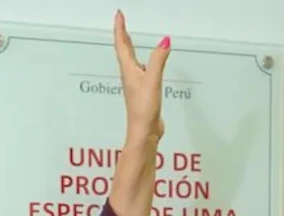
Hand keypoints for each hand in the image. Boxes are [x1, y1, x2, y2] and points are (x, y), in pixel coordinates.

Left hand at [114, 11, 168, 143]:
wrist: (144, 132)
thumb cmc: (143, 109)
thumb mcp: (153, 81)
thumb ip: (159, 60)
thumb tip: (165, 40)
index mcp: (129, 70)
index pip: (122, 44)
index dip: (120, 28)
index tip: (119, 15)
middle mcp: (130, 75)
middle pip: (124, 50)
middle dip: (123, 34)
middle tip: (121, 21)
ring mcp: (135, 84)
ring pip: (131, 60)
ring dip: (129, 47)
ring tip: (128, 37)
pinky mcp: (143, 92)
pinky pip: (140, 70)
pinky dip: (141, 61)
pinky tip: (145, 64)